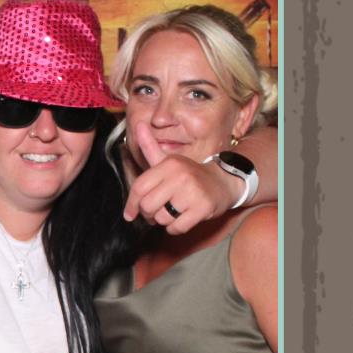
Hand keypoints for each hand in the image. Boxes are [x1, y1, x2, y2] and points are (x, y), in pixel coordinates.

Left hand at [123, 125, 238, 231]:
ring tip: (174, 211)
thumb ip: (150, 147)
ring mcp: (192, 192)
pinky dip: (176, 228)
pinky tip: (183, 218)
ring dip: (164, 220)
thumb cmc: (189, 175)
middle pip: (148, 206)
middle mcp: (180, 176)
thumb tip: (138, 124)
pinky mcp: (202, 208)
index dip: (131, 204)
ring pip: (162, 219)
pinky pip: (176, 228)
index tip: (129, 215)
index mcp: (169, 164)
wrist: (223, 183)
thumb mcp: (168, 160)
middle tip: (158, 210)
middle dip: (149, 214)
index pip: (139, 188)